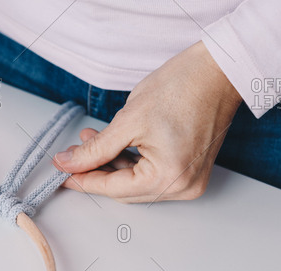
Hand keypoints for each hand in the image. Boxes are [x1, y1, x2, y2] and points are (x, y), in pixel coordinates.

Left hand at [54, 41, 241, 202]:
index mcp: (169, 178)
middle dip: (95, 173)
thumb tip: (67, 163)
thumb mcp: (128, 121)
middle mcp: (183, 187)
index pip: (113, 188)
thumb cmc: (183, 87)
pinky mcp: (191, 170)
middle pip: (124, 190)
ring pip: (136, 183)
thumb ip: (95, 149)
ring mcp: (190, 181)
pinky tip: (112, 145)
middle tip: (70, 158)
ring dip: (111, 165)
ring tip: (88, 141)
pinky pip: (152, 175)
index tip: (60, 173)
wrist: (220, 70)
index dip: (82, 180)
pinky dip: (130, 162)